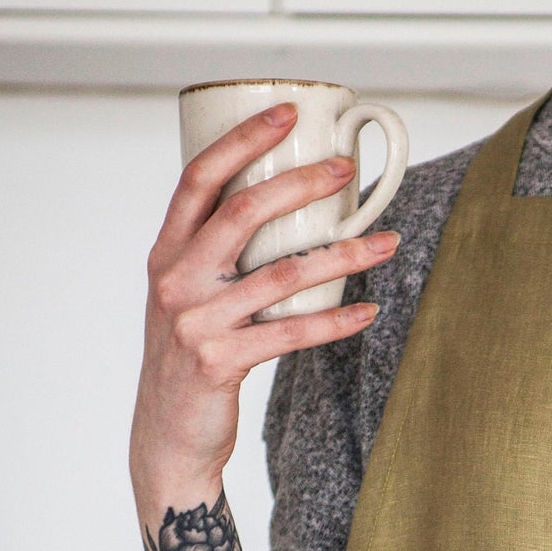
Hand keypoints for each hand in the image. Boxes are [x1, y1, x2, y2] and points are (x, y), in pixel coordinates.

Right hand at [129, 103, 398, 504]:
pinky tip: (368, 311)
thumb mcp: (184, 298)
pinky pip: (291, 333)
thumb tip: (277, 213)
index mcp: (167, 253)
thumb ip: (214, 257)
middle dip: (301, 184)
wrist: (167, 436)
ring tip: (384, 243)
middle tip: (348, 172)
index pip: (200, 178)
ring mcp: (198, 320)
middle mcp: (177, 279)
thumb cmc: (187, 361)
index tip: (285, 114)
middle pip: (244, 211)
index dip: (242, 140)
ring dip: (342, 256)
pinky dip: (335, 321)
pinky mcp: (221, 361)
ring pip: (283, 274)